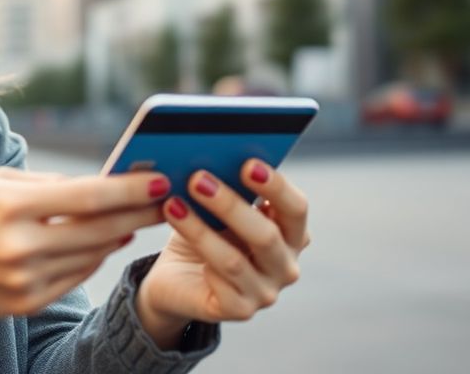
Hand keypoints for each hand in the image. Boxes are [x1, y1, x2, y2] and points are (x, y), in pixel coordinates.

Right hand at [0, 166, 168, 332]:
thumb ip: (44, 183)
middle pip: (99, 229)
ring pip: (92, 255)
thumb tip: (97, 184)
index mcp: (10, 205)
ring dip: (121, 235)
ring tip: (140, 217)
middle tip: (167, 199)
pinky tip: (107, 241)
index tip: (159, 179)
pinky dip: (95, 258)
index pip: (86, 196)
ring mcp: (24, 279)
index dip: (129, 189)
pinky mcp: (26, 304)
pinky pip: (76, 277)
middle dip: (139, 213)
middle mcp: (19, 245)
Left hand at [135, 160, 309, 347]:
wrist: (178, 278)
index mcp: (292, 233)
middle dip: (230, 204)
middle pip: (266, 235)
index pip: (296, 208)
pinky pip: (219, 283)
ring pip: (234, 260)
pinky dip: (198, 256)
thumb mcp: (219, 208)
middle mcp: (286, 265)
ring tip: (173, 203)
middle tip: (198, 179)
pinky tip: (178, 242)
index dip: (276, 186)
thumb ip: (229, 187)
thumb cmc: (206, 232)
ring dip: (200, 229)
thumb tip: (215, 159)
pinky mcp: (240, 311)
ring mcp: (266, 292)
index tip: (248, 163)